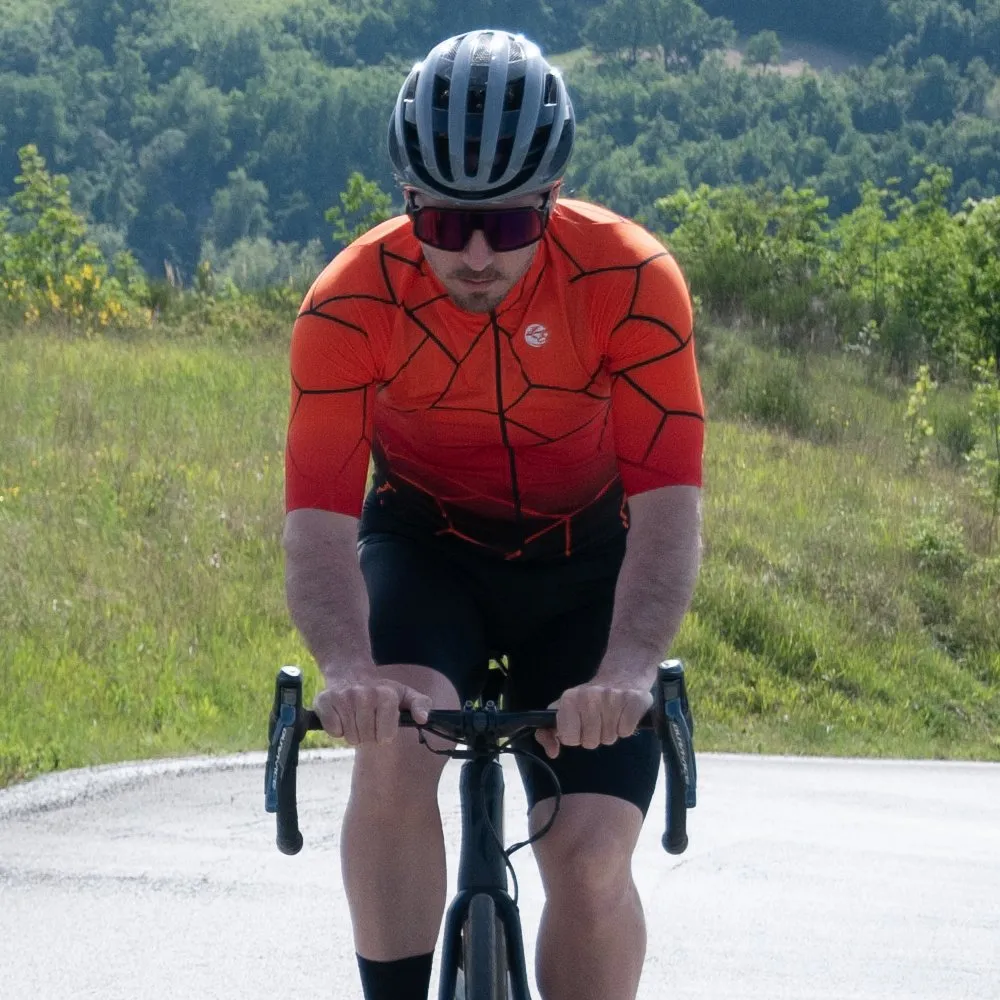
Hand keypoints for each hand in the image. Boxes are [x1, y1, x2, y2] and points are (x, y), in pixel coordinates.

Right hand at [314, 670, 431, 745]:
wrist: (350, 671)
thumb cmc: (380, 689)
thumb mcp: (405, 694)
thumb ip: (421, 704)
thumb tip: (423, 718)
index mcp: (386, 695)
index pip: (386, 736)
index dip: (384, 734)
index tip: (382, 723)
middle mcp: (364, 695)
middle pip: (366, 738)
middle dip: (367, 734)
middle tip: (366, 720)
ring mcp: (343, 698)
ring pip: (349, 737)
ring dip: (352, 732)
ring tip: (354, 717)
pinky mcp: (324, 701)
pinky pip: (333, 731)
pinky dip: (336, 729)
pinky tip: (341, 715)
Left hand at [535, 677, 652, 759]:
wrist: (621, 674)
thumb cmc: (590, 698)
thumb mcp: (563, 710)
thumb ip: (548, 732)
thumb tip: (552, 753)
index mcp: (569, 699)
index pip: (569, 739)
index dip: (575, 736)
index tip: (580, 725)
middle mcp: (590, 696)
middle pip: (590, 743)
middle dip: (595, 735)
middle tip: (599, 719)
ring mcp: (613, 697)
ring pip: (609, 738)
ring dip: (611, 731)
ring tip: (611, 715)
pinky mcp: (634, 700)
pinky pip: (626, 732)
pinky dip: (626, 728)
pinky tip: (623, 714)